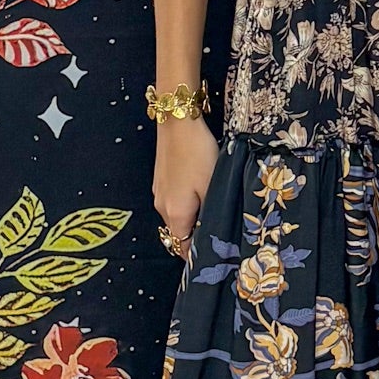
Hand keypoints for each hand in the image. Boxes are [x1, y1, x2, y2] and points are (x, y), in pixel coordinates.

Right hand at [152, 114, 218, 252]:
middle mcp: (162, 206)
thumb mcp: (213, 185)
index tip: (214, 256)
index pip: (182, 247)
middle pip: (179, 232)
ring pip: (177, 216)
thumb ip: (213, 213)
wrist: (177, 122)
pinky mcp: (161, 179)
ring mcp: (159, 192)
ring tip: (214, 211)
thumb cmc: (198, 154)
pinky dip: (186, 204)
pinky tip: (201, 192)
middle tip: (220, 234)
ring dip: (192, 218)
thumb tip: (213, 235)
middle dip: (196, 236)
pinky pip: (174, 201)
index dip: (196, 255)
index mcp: (175, 213)